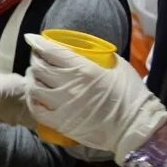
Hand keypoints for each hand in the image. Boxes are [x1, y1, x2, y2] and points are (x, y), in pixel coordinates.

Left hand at [24, 34, 166, 162]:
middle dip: (35, 59)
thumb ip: (97, 57)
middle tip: (38, 58)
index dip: (38, 43)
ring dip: (32, 79)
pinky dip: (33, 101)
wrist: (134, 127)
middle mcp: (69, 85)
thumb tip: (84, 51)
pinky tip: (36, 97)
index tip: (32, 39)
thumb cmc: (130, 94)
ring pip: (34, 87)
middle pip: (39, 67)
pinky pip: (37, 110)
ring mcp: (62, 105)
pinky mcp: (61, 123)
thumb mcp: (117, 66)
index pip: (51, 51)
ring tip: (35, 77)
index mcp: (83, 69)